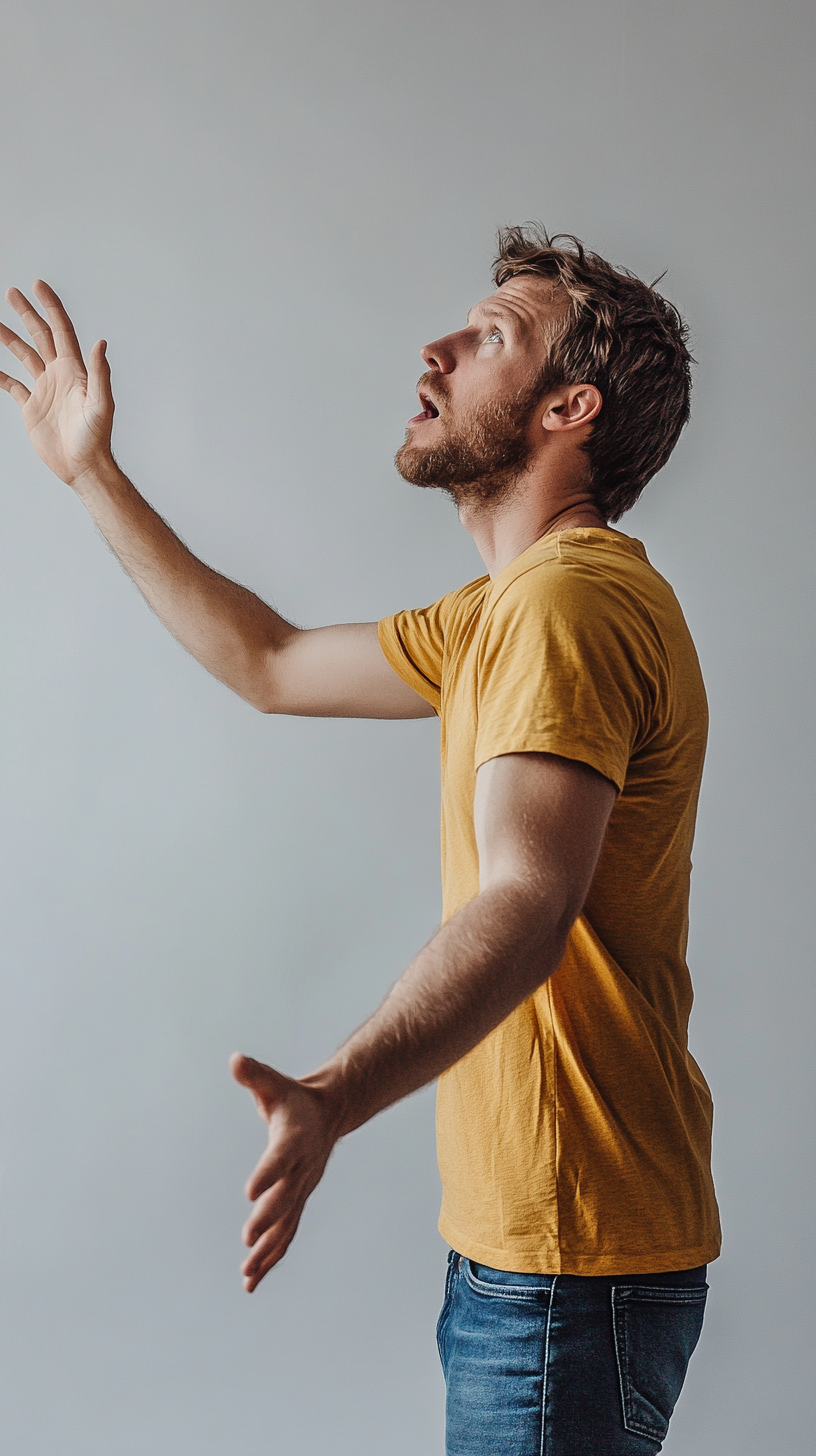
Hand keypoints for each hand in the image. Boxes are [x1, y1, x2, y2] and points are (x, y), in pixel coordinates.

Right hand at [0, 281, 113, 487]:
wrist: (83, 466)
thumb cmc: (96, 438)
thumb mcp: (102, 405)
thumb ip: (100, 374)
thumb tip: (100, 342)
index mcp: (74, 370)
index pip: (61, 330)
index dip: (50, 306)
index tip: (37, 285)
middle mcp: (59, 374)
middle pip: (41, 336)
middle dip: (27, 313)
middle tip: (11, 293)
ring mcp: (45, 389)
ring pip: (24, 356)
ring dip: (10, 339)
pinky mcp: (32, 407)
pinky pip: (13, 385)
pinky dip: (0, 375)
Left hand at [230, 1053, 343, 1291]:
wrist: (328, 1114)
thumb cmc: (293, 1098)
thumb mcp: (273, 1084)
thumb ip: (254, 1075)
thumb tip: (235, 1060)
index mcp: (294, 1139)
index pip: (280, 1158)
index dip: (267, 1175)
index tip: (250, 1193)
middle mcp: (301, 1169)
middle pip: (285, 1198)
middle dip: (268, 1220)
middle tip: (248, 1239)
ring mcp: (301, 1189)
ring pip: (286, 1224)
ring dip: (268, 1250)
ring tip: (247, 1273)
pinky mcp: (298, 1201)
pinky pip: (285, 1233)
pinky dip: (271, 1256)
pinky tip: (252, 1279)